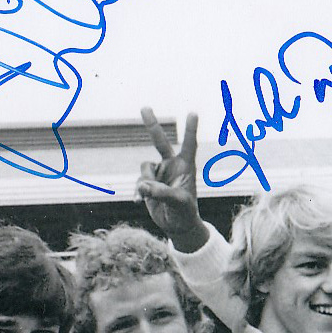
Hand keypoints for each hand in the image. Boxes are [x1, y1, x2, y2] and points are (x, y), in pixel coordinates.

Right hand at [137, 107, 207, 251]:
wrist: (177, 225)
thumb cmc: (185, 213)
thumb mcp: (178, 203)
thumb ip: (162, 193)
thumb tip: (143, 186)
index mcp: (185, 167)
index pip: (189, 144)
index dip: (190, 129)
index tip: (193, 112)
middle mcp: (171, 166)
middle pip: (160, 142)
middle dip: (152, 125)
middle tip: (144, 107)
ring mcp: (159, 173)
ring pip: (145, 168)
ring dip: (146, 182)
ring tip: (152, 196)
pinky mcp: (148, 182)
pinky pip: (139, 182)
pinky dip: (138, 191)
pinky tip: (139, 201)